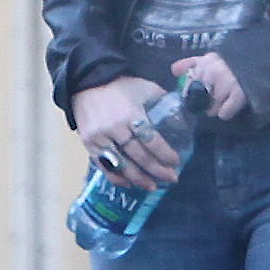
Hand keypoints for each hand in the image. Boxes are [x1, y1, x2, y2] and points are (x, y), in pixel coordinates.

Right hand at [72, 76, 180, 190]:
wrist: (87, 83)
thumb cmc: (120, 85)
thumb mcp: (144, 87)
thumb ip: (162, 99)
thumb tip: (183, 112)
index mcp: (131, 114)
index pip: (151, 140)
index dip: (165, 154)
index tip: (176, 162)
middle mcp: (115, 128)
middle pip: (139, 156)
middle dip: (158, 170)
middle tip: (172, 178)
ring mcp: (100, 138)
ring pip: (122, 166)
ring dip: (139, 179)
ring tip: (153, 186)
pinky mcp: (88, 144)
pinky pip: (104, 167)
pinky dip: (117, 178)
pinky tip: (129, 184)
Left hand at [171, 52, 247, 120]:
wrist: (259, 61)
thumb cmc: (231, 62)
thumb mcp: (210, 58)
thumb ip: (191, 63)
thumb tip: (173, 70)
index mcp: (205, 62)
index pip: (189, 85)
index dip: (193, 92)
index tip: (199, 93)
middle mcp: (214, 71)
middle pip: (200, 100)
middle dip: (205, 102)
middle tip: (213, 99)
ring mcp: (227, 83)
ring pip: (211, 109)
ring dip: (216, 109)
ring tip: (223, 102)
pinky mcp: (240, 94)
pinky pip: (224, 113)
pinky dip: (226, 113)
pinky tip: (230, 107)